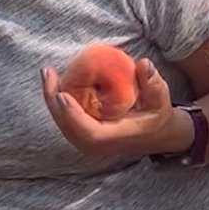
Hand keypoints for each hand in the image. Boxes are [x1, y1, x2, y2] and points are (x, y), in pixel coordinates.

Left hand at [41, 58, 182, 162]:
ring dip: (52, 99)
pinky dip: (58, 103)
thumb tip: (144, 64)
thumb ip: (153, 82)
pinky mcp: (84, 136)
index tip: (61, 93)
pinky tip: (54, 83)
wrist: (156, 133)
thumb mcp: (160, 98)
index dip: (72, 115)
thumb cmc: (157, 115)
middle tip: (48, 73)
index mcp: (114, 138)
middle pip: (67, 126)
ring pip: (63, 123)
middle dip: (53, 99)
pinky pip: (66, 120)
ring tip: (48, 74)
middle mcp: (98, 144)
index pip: (88, 132)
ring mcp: (89, 142)